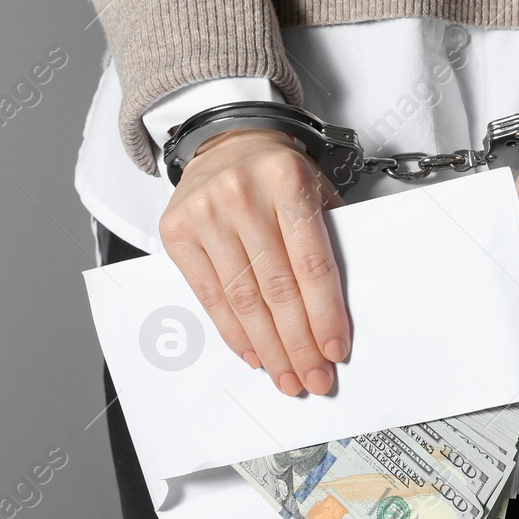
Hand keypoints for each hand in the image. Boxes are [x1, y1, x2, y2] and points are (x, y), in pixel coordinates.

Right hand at [158, 128, 350, 395]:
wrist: (227, 139)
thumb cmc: (278, 173)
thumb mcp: (316, 189)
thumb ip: (331, 238)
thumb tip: (341, 312)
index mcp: (287, 180)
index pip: (311, 264)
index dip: (325, 314)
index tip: (335, 350)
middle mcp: (243, 195)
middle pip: (277, 288)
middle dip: (298, 344)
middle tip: (314, 378)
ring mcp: (205, 213)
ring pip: (243, 299)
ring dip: (268, 347)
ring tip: (286, 376)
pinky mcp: (178, 232)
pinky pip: (210, 296)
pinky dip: (234, 332)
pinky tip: (254, 353)